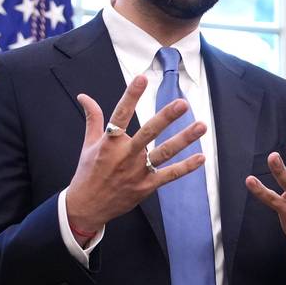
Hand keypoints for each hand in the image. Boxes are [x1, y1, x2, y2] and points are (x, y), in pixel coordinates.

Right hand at [66, 76, 206, 239]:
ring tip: (201, 126)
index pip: (120, 114)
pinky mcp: (147, 186)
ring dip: (184, 139)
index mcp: (109, 142)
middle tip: (182, 104)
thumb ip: (92, 118)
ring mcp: (138, 171)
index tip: (142, 78)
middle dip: (166, 117)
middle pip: (148, 132)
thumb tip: (84, 96)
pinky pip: (170, 175)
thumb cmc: (88, 173)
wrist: (87, 206)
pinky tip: (201, 157)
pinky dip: (186, 167)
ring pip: (164, 153)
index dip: (131, 96)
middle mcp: (125, 155)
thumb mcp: (88, 144)